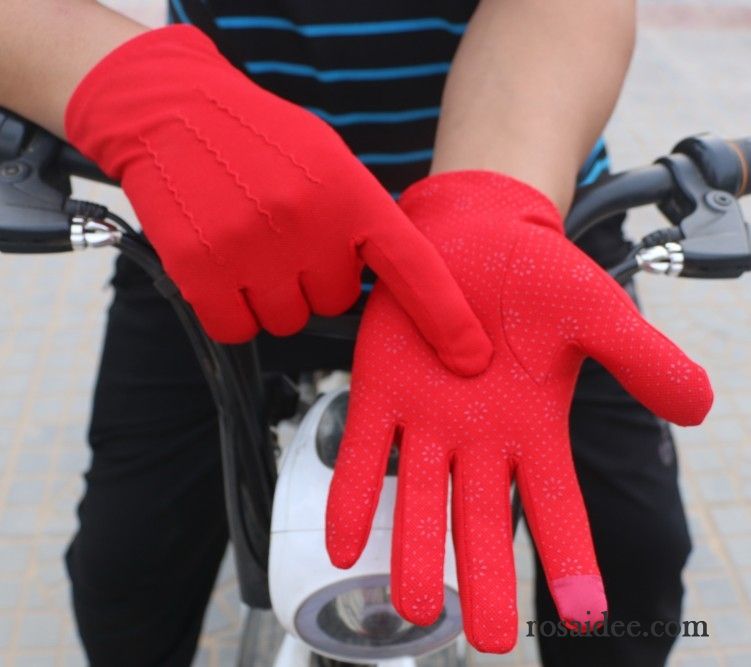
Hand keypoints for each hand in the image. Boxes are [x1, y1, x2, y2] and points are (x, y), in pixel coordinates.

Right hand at [64, 26, 490, 375]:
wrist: (174, 112)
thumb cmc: (261, 140)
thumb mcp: (327, 160)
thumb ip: (359, 216)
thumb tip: (389, 282)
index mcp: (348, 193)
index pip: (411, 266)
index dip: (445, 318)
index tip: (470, 358)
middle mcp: (305, 223)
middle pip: (333, 305)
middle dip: (314, 282)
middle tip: (286, 239)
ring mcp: (250, 248)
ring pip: (285, 321)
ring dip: (272, 297)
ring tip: (250, 245)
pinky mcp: (200, 269)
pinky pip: (234, 328)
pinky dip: (231, 311)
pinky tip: (222, 268)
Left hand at [326, 171, 711, 651]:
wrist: (474, 233)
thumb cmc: (538, 276)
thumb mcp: (597, 314)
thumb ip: (643, 361)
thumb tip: (701, 408)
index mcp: (532, 425)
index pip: (553, 502)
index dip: (570, 555)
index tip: (585, 612)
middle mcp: (477, 436)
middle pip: (480, 519)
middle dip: (484, 577)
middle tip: (487, 640)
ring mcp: (425, 418)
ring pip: (419, 496)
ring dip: (414, 552)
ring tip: (414, 606)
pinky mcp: (380, 392)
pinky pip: (362, 452)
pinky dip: (352, 496)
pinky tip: (340, 544)